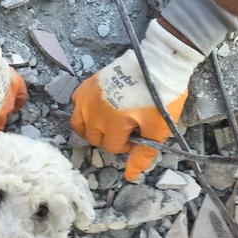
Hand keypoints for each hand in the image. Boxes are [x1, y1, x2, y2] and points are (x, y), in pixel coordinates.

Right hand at [72, 20, 203, 181]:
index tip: (139, 134)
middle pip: (94, 138)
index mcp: (112, 123)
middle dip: (110, 137)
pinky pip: (76, 102)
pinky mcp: (88, 84)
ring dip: (92, 128)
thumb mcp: (158, 128)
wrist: (159, 60)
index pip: (112, 147)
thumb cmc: (161, 96)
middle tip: (127, 127)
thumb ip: (143, 154)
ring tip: (109, 122)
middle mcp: (93, 111)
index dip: (128, 145)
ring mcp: (88, 96)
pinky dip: (84, 109)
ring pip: (78, 123)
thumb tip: (130, 177)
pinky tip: (99, 107)